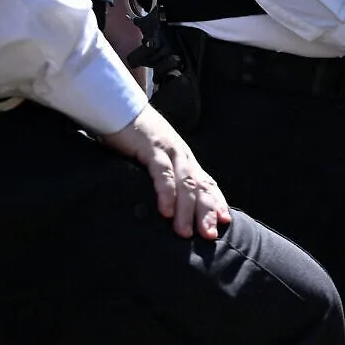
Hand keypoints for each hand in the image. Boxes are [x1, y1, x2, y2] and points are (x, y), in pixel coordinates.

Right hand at [101, 102, 231, 240]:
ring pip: (185, 183)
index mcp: (185, 159)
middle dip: (206, 212)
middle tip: (208, 236)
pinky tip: (166, 211)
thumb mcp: (155, 159)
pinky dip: (166, 193)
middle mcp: (182, 155)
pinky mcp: (151, 148)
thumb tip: (169, 204)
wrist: (120, 107)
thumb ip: (165, 177)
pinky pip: (162, 173)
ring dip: (186, 210)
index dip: (216, 202)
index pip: (206, 182)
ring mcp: (169, 151)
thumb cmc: (136, 138)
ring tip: (185, 233)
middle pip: (200, 187)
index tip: (224, 222)